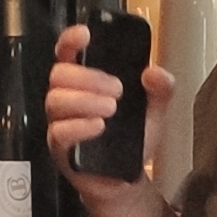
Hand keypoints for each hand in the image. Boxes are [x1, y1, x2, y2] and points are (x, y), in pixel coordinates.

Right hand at [43, 23, 175, 216]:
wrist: (126, 180)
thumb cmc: (132, 139)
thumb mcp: (154, 111)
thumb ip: (160, 89)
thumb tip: (153, 72)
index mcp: (85, 81)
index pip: (68, 52)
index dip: (71, 40)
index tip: (85, 35)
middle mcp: (67, 98)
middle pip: (60, 74)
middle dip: (89, 77)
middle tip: (117, 90)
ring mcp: (60, 122)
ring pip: (56, 100)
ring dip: (85, 100)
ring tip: (111, 109)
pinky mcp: (59, 148)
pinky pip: (59, 131)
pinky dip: (79, 126)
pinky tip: (99, 126)